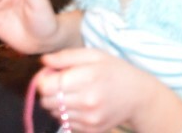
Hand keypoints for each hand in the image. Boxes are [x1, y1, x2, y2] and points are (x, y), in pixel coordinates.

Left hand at [36, 49, 169, 132]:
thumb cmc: (115, 71)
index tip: (51, 74)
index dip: (43, 79)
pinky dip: (67, 114)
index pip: (46, 86)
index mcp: (88, 77)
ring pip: (54, 113)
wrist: (138, 96)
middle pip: (47, 101)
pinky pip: (64, 123)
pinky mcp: (90, 130)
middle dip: (49, 91)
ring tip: (72, 93)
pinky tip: (79, 105)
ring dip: (57, 104)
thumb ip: (67, 56)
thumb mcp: (95, 55)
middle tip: (61, 83)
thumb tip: (44, 61)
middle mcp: (87, 101)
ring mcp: (89, 118)